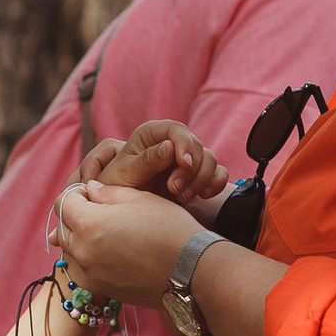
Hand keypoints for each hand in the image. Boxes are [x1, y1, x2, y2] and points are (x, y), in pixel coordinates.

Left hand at [56, 181, 203, 303]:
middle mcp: (84, 252)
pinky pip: (93, 269)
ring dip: (86, 239)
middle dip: (76, 217)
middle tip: (101, 211)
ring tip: (114, 232)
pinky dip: (99, 258)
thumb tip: (91, 190)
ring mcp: (94, 274)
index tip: (92, 193)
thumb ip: (108, 192)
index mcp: (89, 224)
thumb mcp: (140, 199)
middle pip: (64, 230)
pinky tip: (125, 253)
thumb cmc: (169, 228)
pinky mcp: (107, 289)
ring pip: (76, 251)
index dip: (76, 194)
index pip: (63, 203)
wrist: (193, 271)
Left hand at [82, 121, 228, 200]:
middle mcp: (172, 142)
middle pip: (196, 146)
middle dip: (190, 170)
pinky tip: (203, 195)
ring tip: (182, 197)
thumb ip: (146, 160)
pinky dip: (215, 184)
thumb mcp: (127, 173)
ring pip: (209, 159)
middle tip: (174, 189)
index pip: (176, 129)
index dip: (184, 143)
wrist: (123, 206)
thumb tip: (169, 147)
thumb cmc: (118, 185)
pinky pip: (217, 173)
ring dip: (201, 179)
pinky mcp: (196, 175)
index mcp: (152, 134)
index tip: (185, 164)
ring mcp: (186, 159)